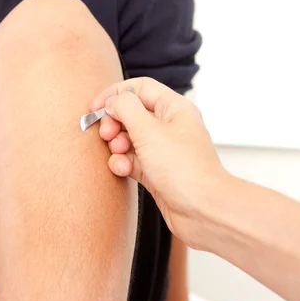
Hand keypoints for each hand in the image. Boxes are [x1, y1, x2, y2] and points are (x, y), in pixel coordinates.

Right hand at [90, 77, 229, 248]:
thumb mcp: (149, 131)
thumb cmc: (185, 170)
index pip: (140, 88)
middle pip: (132, 112)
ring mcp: (163, 149)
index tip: (95, 106)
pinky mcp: (157, 171)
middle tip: (106, 134)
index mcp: (174, 108)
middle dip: (114, 122)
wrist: (204, 212)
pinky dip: (123, 163)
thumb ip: (126, 109)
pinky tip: (123, 170)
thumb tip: (114, 101)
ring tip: (118, 153)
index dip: (116, 93)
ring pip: (130, 137)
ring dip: (117, 144)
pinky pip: (132, 160)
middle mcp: (170, 126)